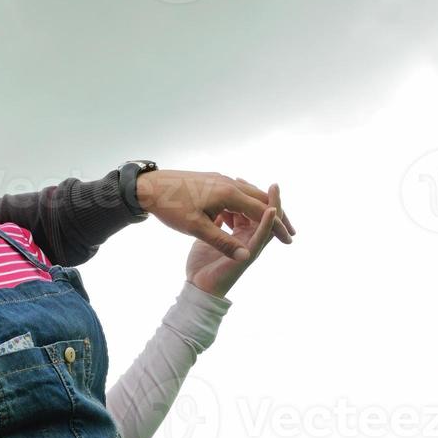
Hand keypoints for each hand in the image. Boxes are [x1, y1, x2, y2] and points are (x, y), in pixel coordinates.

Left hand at [136, 170, 294, 260]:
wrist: (147, 187)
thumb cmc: (170, 207)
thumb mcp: (196, 228)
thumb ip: (222, 242)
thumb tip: (245, 257)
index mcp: (229, 194)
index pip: (262, 212)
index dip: (278, 226)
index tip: (290, 240)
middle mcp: (228, 183)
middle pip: (261, 199)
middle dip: (277, 215)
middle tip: (289, 232)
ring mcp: (219, 180)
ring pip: (248, 195)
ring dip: (259, 210)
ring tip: (267, 225)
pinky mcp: (210, 181)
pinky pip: (235, 193)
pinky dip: (243, 205)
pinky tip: (237, 218)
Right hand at [185, 183, 281, 297]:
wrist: (200, 289)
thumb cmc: (215, 278)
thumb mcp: (230, 261)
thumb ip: (238, 245)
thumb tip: (249, 242)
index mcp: (252, 244)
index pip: (270, 220)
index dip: (274, 203)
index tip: (273, 186)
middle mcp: (247, 239)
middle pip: (258, 213)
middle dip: (255, 195)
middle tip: (244, 179)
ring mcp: (234, 237)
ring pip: (242, 213)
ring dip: (239, 198)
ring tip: (230, 183)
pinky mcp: (220, 237)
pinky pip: (227, 218)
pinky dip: (225, 206)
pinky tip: (216, 196)